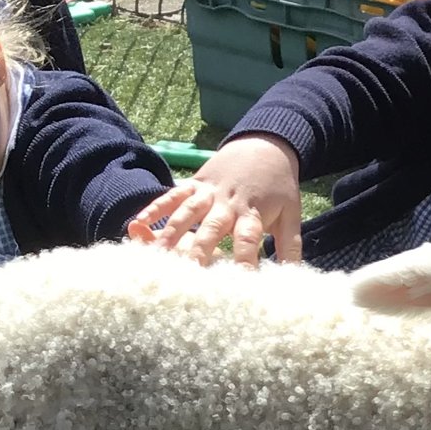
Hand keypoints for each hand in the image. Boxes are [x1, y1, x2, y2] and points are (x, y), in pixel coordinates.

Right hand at [127, 134, 301, 265]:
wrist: (265, 146)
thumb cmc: (279, 187)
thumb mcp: (291, 214)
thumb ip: (290, 246)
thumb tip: (293, 275)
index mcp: (252, 213)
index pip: (248, 240)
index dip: (243, 260)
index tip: (238, 282)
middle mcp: (227, 203)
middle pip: (211, 229)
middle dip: (199, 251)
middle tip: (187, 274)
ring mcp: (207, 192)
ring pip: (186, 213)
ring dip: (171, 232)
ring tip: (156, 254)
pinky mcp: (193, 184)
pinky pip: (171, 195)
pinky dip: (154, 208)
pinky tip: (137, 223)